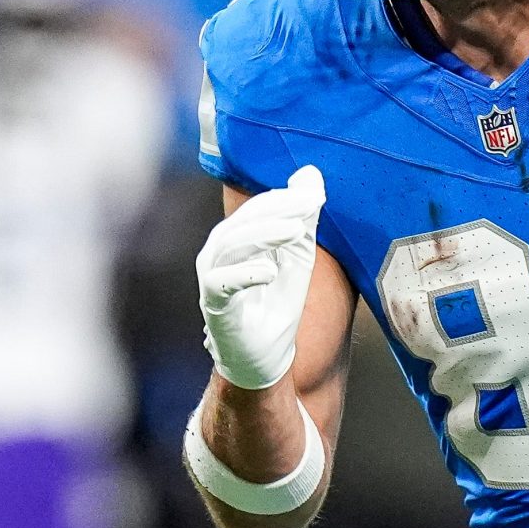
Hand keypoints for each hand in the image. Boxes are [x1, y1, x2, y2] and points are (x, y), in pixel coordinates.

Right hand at [196, 166, 325, 390]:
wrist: (267, 355)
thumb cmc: (278, 302)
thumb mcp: (299, 254)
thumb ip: (304, 216)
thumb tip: (310, 172)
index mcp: (237, 235)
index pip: (259, 208)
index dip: (286, 199)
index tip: (315, 195)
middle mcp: (219, 252)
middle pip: (243, 221)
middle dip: (277, 210)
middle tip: (309, 205)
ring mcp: (213, 277)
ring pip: (231, 245)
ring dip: (264, 234)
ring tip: (296, 231)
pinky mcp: (214, 305)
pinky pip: (221, 284)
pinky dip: (244, 274)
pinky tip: (269, 271)